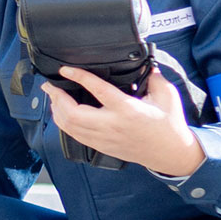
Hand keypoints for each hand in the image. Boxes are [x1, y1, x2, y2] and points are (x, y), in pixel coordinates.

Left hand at [40, 66, 204, 177]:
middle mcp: (112, 125)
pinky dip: (64, 123)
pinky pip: (75, 135)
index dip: (79, 77)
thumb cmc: (169, 125)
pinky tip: (62, 114)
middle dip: (56, 98)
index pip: (98, 90)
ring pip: (70, 127)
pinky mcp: (102, 146)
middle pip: (73, 114)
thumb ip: (154, 78)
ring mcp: (105, 138)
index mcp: (127, 110)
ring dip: (57, 111)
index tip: (66, 70)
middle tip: (49, 85)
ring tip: (53, 97)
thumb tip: (146, 65)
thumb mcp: (168, 96)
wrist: (171, 154)